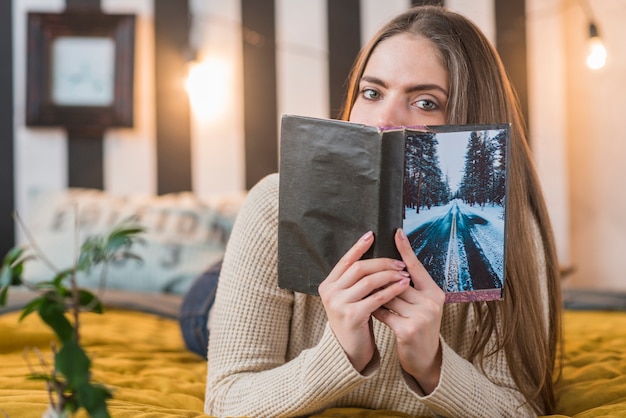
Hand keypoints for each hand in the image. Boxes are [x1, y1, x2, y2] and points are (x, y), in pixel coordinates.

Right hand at [318, 231, 411, 371]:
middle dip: (382, 262)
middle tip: (399, 262)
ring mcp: (339, 304)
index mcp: (327, 284)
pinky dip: (392, 289)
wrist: (348, 350)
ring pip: (369, 281)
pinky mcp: (352, 315)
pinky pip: (377, 297)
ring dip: (389, 275)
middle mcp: (330, 292)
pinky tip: (403, 286)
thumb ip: (354, 280)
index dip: (358, 247)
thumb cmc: (354, 320)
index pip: (345, 260)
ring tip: (404, 273)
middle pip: (359, 268)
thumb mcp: (349, 297)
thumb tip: (373, 256)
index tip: (372, 235)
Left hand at [372, 228, 444, 393]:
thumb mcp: (421, 305)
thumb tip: (389, 265)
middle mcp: (431, 303)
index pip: (417, 267)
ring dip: (376, 295)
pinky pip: (383, 312)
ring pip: (388, 296)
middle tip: (366, 276)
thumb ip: (410, 287)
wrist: (425, 359)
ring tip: (368, 295)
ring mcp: (421, 317)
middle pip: (397, 282)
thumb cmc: (418, 326)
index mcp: (435, 293)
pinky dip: (375, 310)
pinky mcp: (407, 330)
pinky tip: (371, 311)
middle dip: (382, 280)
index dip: (406, 250)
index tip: (397, 232)